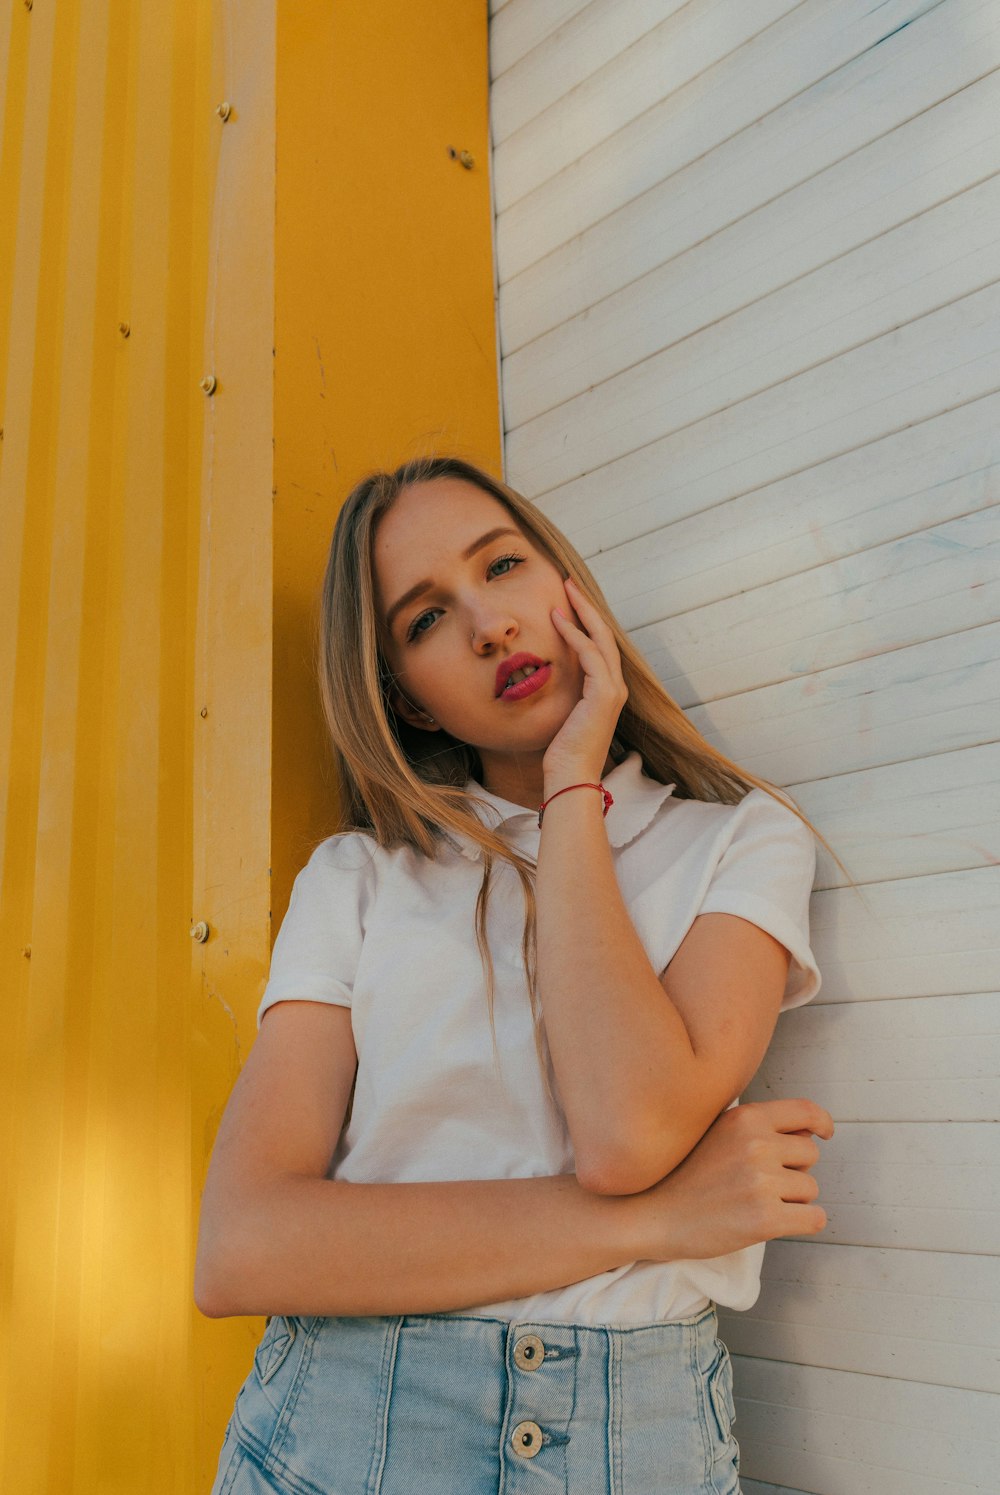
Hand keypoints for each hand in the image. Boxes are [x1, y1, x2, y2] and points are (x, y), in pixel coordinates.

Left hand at [543, 576, 628, 784]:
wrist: (570, 776)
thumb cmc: (562, 751)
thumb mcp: (563, 713)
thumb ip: (564, 692)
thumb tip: (547, 675)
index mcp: (607, 690)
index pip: (599, 646)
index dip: (585, 620)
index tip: (567, 599)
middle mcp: (616, 686)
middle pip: (604, 634)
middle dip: (586, 606)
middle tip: (569, 582)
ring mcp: (613, 690)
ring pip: (600, 638)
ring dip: (582, 611)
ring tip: (565, 590)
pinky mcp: (603, 695)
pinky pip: (588, 654)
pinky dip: (574, 634)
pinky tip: (557, 620)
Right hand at [637, 1098, 833, 1261]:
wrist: (652, 1214)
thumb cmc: (685, 1174)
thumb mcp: (717, 1132)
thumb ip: (756, 1126)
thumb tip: (808, 1131)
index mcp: (746, 1118)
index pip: (805, 1111)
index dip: (821, 1122)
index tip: (825, 1133)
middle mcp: (757, 1144)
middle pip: (810, 1155)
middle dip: (794, 1170)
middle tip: (760, 1183)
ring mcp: (761, 1182)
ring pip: (810, 1189)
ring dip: (792, 1199)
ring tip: (754, 1202)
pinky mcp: (766, 1219)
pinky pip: (814, 1219)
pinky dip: (802, 1223)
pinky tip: (774, 1223)